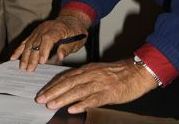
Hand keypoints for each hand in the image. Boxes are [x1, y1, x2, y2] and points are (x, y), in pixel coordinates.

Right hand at [10, 10, 89, 71]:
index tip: (42, 62)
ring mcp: (39, 29)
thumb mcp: (77, 40)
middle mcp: (46, 28)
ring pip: (29, 43)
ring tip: (22, 67)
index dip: (44, 50)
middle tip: (29, 70)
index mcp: (58, 29)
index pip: (48, 39)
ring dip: (24, 56)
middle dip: (32, 57)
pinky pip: (26, 40)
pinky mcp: (35, 32)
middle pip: (37, 42)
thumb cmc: (76, 32)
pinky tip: (13, 57)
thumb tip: (60, 57)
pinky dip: (19, 49)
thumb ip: (67, 48)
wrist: (72, 19)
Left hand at [36, 59, 157, 112]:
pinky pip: (94, 99)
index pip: (66, 76)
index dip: (53, 85)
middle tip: (41, 99)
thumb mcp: (99, 72)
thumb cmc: (118, 73)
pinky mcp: (109, 93)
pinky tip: (73, 109)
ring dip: (63, 98)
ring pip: (78, 90)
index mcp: (88, 69)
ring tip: (51, 104)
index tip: (42, 92)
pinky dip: (82, 104)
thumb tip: (70, 89)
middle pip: (68, 83)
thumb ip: (85, 79)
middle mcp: (91, 74)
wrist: (137, 72)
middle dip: (53, 91)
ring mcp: (100, 83)